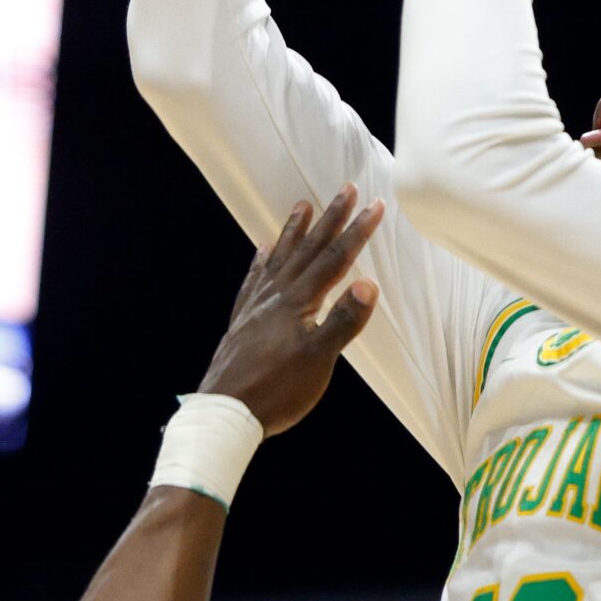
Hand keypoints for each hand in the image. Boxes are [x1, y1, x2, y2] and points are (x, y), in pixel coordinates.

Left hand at [198, 186, 383, 433]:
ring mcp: (257, 305)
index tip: (375, 205)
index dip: (357, 231)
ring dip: (294, 230)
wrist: (225, 412)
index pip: (335, 259)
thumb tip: (368, 283)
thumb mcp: (319, 360)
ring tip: (302, 205)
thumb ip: (344, 321)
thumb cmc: (276, 390)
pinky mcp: (243, 319)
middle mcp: (277, 294)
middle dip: (330, 218)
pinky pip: (255, 279)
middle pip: (308, 249)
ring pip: (280, 257)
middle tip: (345, 188)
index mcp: (299, 301)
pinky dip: (262, 261)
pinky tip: (263, 251)